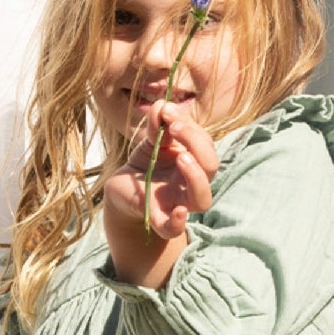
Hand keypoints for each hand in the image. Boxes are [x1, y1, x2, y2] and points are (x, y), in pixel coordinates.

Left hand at [103, 101, 219, 286]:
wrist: (122, 190)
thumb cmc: (144, 164)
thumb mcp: (149, 140)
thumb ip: (157, 125)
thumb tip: (162, 105)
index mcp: (193, 162)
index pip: (205, 144)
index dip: (191, 126)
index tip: (167, 111)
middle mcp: (190, 184)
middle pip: (211, 167)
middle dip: (196, 143)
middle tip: (173, 128)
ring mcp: (177, 203)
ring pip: (202, 199)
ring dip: (197, 176)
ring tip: (181, 157)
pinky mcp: (157, 219)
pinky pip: (173, 229)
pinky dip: (177, 222)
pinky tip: (178, 211)